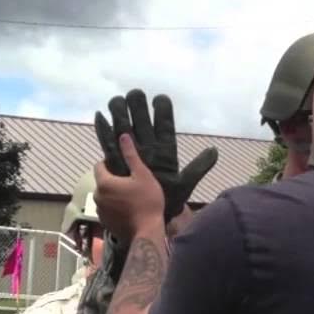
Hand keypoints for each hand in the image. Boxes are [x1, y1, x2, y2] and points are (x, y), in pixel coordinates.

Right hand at [95, 89, 218, 223]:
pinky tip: (100, 116)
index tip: (159, 99)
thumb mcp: (185, 184)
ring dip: (119, 112)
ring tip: (116, 102)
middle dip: (137, 105)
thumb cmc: (169, 200)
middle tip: (134, 96)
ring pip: (124, 126)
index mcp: (165, 148)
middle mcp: (148, 146)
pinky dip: (103, 130)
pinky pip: (108, 143)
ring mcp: (131, 152)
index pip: (165, 123)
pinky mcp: (117, 161)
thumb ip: (198, 167)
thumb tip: (214, 151)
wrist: (150, 217)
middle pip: (141, 119)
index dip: (162, 109)